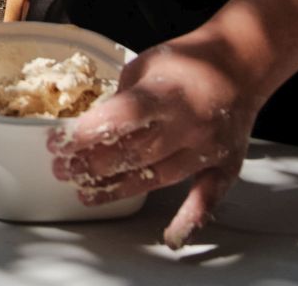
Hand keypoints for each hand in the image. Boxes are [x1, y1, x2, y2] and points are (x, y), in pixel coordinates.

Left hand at [46, 32, 258, 250]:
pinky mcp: (226, 165)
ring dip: (120, 189)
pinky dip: (190, 218)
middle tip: (63, 170)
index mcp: (166, 93)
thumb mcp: (145, 65)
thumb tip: (94, 125)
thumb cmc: (186, 62)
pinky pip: (208, 196)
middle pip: (135, 152)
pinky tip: (172, 236)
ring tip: (87, 194)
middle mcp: (189, 124)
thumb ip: (122, 98)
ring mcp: (209, 149)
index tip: (58, 143)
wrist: (240, 65)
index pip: (120, 118)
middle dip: (94, 164)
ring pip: (159, 177)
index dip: (87, 133)